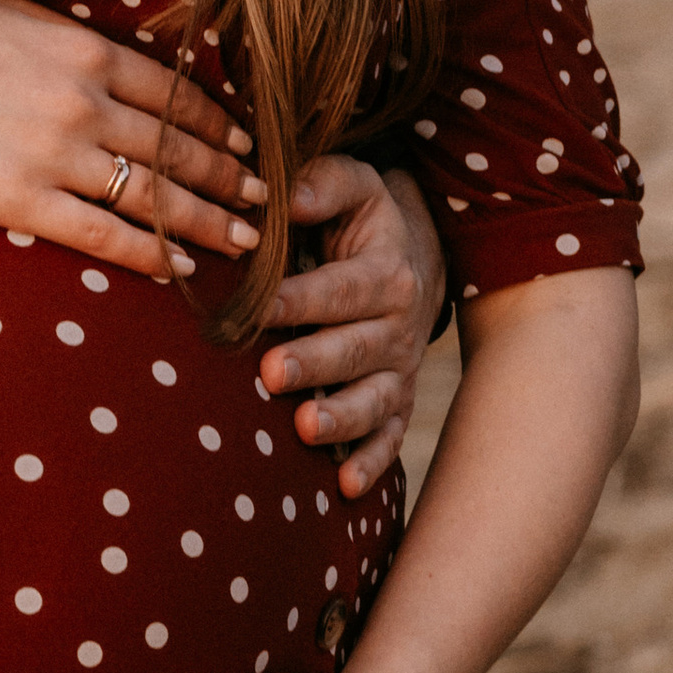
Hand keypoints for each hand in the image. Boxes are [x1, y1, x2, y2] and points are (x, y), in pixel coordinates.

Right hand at [0, 0, 267, 284]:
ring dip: (205, 222)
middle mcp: (83, 104)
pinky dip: (148, 255)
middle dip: (228, 179)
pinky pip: (102, 236)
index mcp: (85, 52)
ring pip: (152, 197)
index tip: (246, 147)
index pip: (175, 96)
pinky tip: (179, 270)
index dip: (218, 127)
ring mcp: (55, 156)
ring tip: (240, 240)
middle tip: (264, 201)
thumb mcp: (20, 18)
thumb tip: (128, 60)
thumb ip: (78, 41)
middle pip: (176, 150)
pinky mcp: (22, 202)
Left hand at [256, 159, 443, 495]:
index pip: (342, 288)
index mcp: (386, 272)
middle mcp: (398, 327)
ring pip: (375, 400)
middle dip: (314, 362)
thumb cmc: (362, 221)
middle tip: (271, 372)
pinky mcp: (396, 404)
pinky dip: (371, 462)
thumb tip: (284, 197)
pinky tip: (346, 487)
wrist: (414, 261)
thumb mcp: (355, 184)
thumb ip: (323, 185)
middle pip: (356, 349)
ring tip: (305, 429)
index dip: (301, 298)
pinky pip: (389, 437)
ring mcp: (398, 370)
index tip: (259, 306)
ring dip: (341, 417)